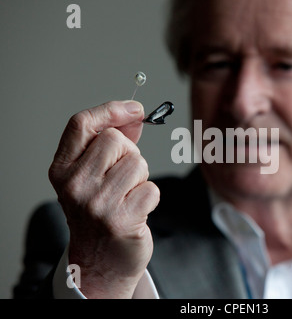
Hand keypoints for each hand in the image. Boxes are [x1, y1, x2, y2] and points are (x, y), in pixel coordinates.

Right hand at [49, 101, 159, 297]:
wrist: (100, 260)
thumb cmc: (100, 214)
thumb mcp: (93, 176)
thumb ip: (112, 144)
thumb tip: (135, 115)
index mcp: (61, 170)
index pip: (81, 124)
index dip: (111, 110)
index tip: (135, 109)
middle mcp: (73, 186)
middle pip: (116, 140)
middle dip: (130, 154)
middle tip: (124, 179)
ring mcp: (96, 204)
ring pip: (137, 163)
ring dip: (141, 177)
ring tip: (128, 196)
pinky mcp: (120, 219)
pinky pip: (151, 188)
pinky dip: (150, 197)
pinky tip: (137, 211)